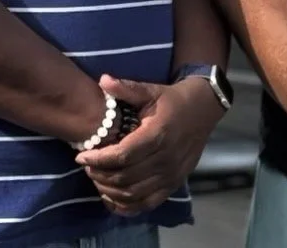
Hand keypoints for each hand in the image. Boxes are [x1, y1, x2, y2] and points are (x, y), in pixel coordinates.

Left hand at [76, 73, 223, 215]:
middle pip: (124, 178)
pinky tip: (113, 197)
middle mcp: (165, 158)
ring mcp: (171, 174)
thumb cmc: (173, 100)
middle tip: (87, 166)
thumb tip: (102, 80)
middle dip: (99, 174)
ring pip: (132, 194)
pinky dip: (126, 206)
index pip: (121, 156)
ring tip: (98, 178)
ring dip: (109, 190)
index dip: (98, 160)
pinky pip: (146, 204)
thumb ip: (126, 89)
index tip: (82, 156)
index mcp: (157, 134)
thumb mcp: (151, 90)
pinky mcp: (174, 184)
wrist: (204, 108)